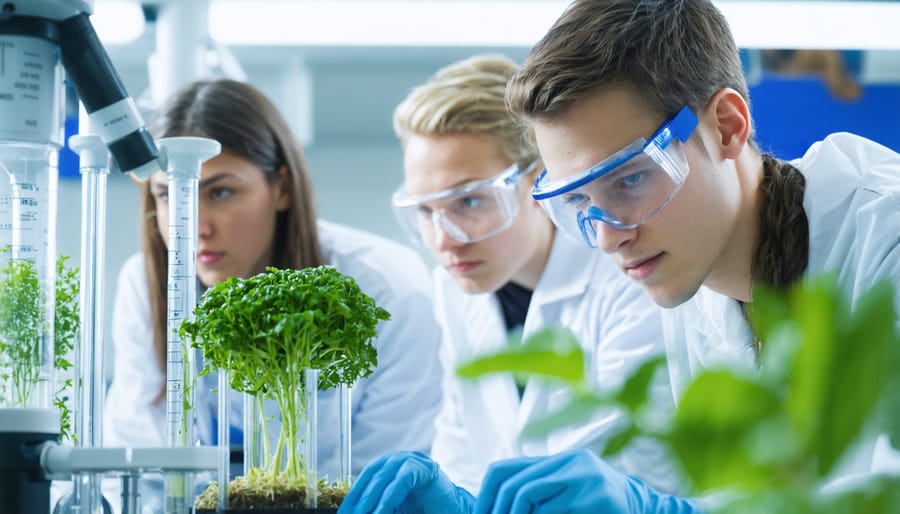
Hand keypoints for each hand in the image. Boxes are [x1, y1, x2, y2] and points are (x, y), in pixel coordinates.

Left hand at [338, 451, 474, 513]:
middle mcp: (395, 459)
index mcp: (385, 467)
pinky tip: (381, 512)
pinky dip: (389, 498)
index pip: (362, 481)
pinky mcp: (423, 467)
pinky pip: (401, 481)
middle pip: (370, 478)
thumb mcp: (393, 507)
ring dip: (370, 500)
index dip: (350, 499)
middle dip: (358, 501)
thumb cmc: (422, 509)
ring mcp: (410, 459)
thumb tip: (355, 512)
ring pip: (383, 478)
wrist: (454, 509)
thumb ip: (377, 506)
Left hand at [474, 449, 699, 513]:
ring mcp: (587, 481)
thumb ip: (540, 491)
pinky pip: (552, 513)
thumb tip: (491, 506)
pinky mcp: (597, 501)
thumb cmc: (602, 508)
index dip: (484, 498)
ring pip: (530, 497)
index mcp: (561, 460)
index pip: (504, 471)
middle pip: (516, 486)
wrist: (649, 509)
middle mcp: (573, 464)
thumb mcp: (570, 492)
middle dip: (499, 512)